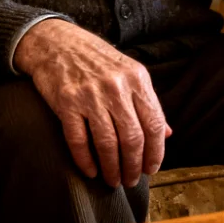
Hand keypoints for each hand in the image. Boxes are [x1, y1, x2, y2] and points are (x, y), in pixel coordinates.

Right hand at [14, 18, 169, 187]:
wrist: (57, 42)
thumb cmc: (96, 60)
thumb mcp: (128, 72)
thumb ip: (147, 103)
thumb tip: (167, 134)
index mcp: (137, 79)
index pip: (154, 124)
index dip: (155, 153)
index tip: (151, 169)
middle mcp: (116, 87)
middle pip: (132, 139)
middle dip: (134, 166)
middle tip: (131, 180)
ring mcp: (90, 95)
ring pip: (107, 144)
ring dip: (112, 169)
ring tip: (113, 180)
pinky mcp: (67, 103)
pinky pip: (78, 141)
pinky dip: (85, 161)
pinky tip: (91, 171)